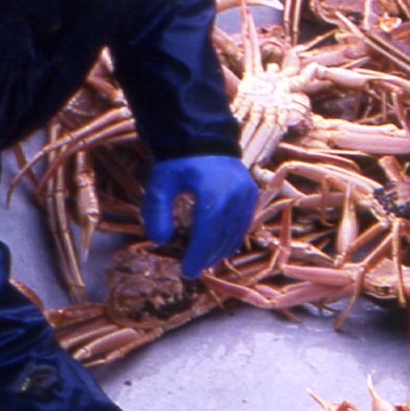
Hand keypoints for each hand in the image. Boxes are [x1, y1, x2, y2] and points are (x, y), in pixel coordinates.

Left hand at [142, 155, 258, 277]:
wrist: (203, 138)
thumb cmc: (179, 162)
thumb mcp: (161, 184)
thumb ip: (157, 212)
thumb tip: (159, 241)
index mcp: (214, 191)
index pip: (208, 232)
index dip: (198, 254)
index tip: (187, 271)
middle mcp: (237, 195)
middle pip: (224, 236)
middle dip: (208, 256)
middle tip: (193, 271)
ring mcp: (248, 195)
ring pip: (236, 232)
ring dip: (221, 250)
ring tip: (205, 263)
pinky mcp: (252, 194)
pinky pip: (244, 223)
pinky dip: (232, 238)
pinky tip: (220, 249)